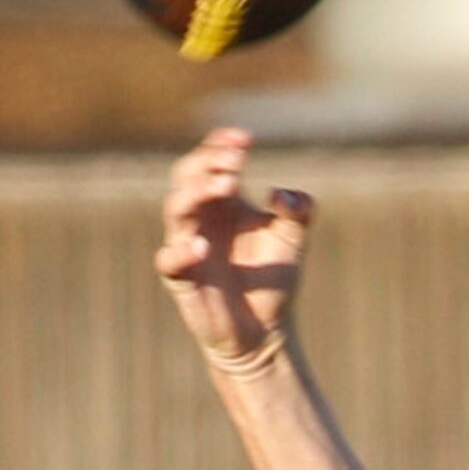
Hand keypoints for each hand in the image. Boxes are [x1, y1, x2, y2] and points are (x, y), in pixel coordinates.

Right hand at [155, 127, 312, 372]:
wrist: (265, 330)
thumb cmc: (273, 278)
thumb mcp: (293, 239)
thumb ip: (297, 211)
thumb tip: (283, 193)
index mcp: (221, 202)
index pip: (210, 161)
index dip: (221, 145)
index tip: (246, 139)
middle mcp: (199, 218)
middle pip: (186, 175)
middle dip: (209, 163)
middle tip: (237, 160)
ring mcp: (186, 247)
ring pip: (176, 209)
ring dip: (198, 192)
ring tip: (228, 185)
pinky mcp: (182, 280)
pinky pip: (169, 261)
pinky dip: (181, 251)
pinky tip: (202, 246)